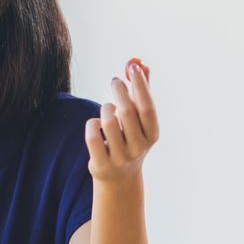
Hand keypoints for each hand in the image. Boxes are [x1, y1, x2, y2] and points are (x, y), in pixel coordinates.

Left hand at [85, 58, 159, 182]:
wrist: (119, 177)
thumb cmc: (130, 139)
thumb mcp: (140, 121)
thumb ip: (141, 93)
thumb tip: (142, 65)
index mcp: (152, 135)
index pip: (147, 107)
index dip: (141, 86)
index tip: (133, 67)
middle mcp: (139, 147)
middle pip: (127, 112)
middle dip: (119, 91)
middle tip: (115, 81)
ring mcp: (120, 157)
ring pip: (108, 121)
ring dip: (105, 109)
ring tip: (108, 109)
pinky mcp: (101, 163)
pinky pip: (92, 135)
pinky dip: (91, 124)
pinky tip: (96, 124)